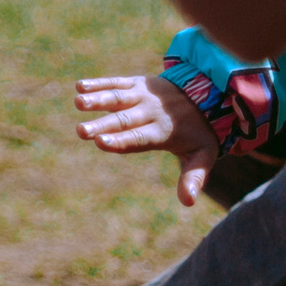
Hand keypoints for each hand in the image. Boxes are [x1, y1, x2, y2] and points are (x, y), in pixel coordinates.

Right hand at [76, 74, 221, 206]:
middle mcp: (151, 112)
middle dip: (102, 125)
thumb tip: (189, 203)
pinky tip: (79, 86)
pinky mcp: (137, 83)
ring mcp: (143, 95)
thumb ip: (194, 177)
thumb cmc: (198, 132)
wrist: (207, 94)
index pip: (140, 138)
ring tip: (78, 102)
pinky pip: (117, 82)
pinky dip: (100, 83)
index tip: (101, 142)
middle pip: (124, 120)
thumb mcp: (203, 155)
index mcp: (163, 131)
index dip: (121, 141)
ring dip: (98, 99)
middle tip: (82, 131)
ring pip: (118, 97)